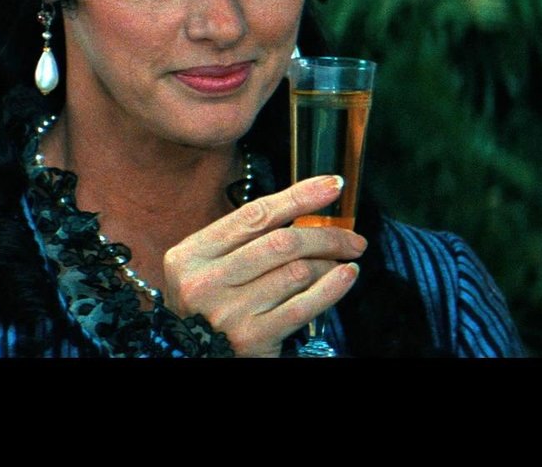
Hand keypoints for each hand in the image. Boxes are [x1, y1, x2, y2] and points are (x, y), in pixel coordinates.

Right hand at [161, 174, 365, 356]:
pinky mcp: (252, 339)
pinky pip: (303, 306)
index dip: (300, 196)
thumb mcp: (206, 266)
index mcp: (192, 254)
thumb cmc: (205, 306)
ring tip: (342, 262)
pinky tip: (346, 277)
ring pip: (297, 272)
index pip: (256, 214)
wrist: (190, 354)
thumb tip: (305, 213)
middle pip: (282, 242)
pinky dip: (331, 288)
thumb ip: (244, 240)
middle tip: (352, 237)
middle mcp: (206, 281)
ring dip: (329, 263)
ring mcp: (230, 312)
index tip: (331, 186)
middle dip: (326, 235)